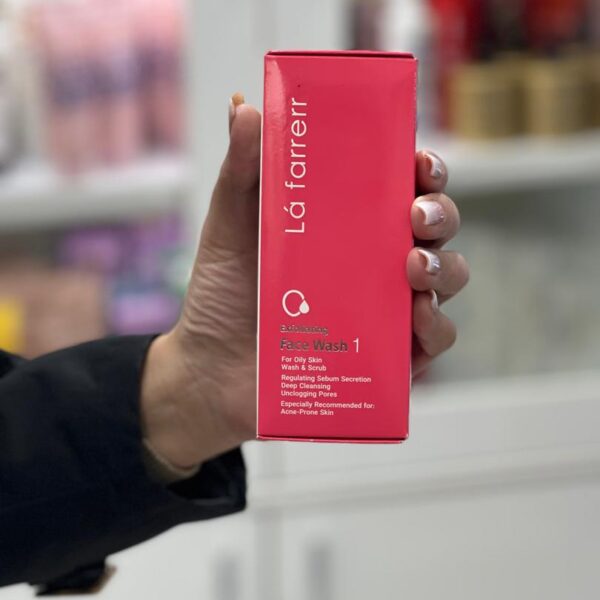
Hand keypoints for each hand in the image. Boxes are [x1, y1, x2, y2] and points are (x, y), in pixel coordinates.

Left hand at [141, 98, 468, 467]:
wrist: (211, 370)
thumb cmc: (222, 295)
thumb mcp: (229, 227)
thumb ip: (241, 170)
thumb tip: (244, 106)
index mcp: (346, 225)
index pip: (400, 188)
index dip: (423, 170)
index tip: (419, 161)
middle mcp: (373, 262)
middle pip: (433, 228)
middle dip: (439, 214)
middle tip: (417, 214)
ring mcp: (384, 308)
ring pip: (446, 278)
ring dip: (445, 267)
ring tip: (414, 266)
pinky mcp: (388, 355)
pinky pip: (434, 339)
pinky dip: (435, 326)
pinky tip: (416, 315)